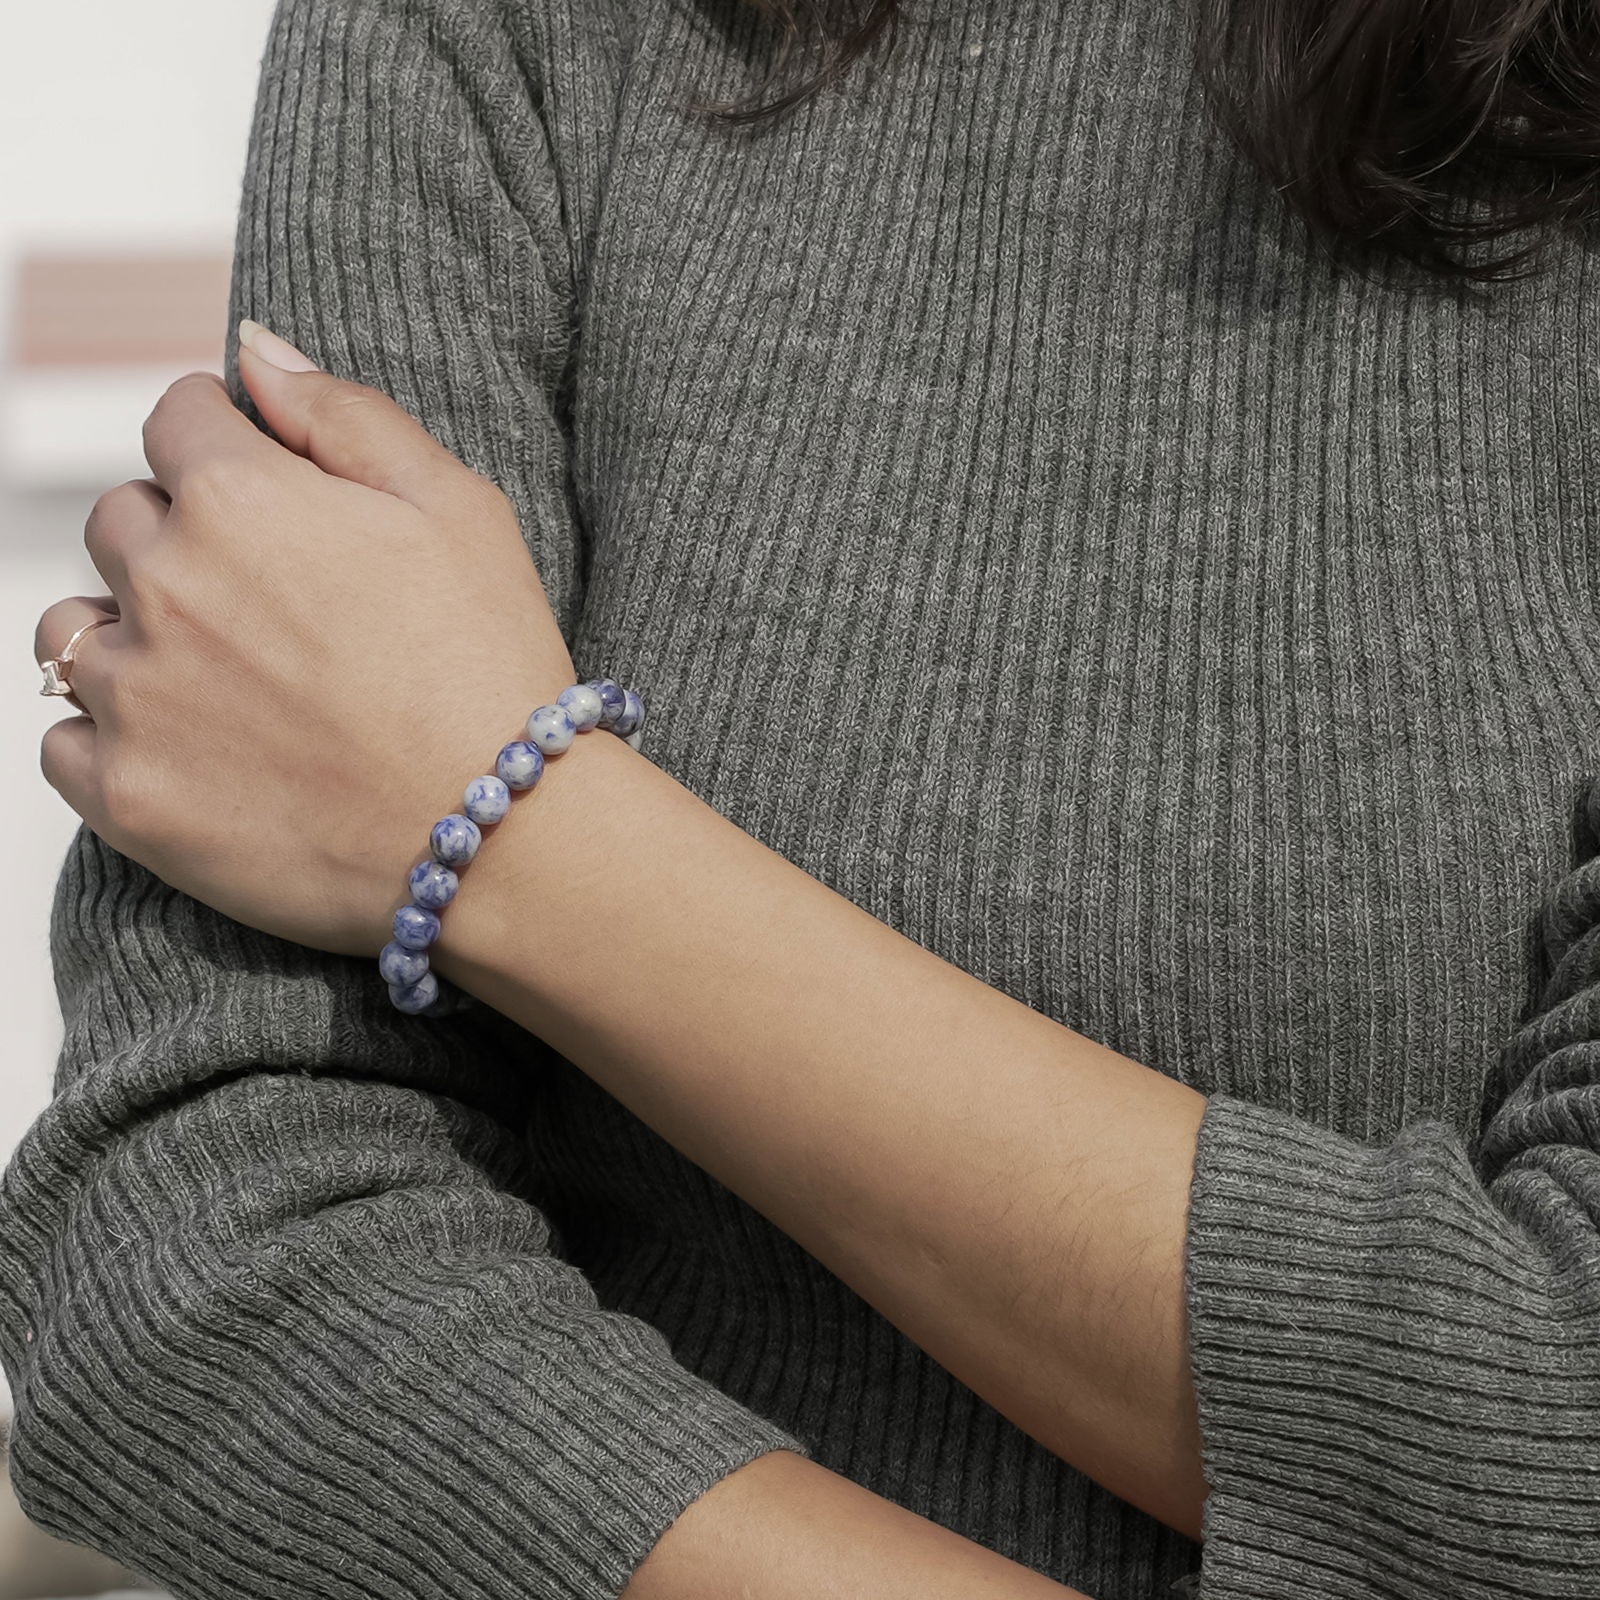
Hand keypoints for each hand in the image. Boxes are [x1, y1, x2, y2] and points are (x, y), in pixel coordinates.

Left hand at [34, 321, 577, 956]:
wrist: (504, 837)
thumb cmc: (494, 668)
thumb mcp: (459, 508)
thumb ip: (344, 414)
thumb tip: (253, 349)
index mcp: (240, 496)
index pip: (176, 418)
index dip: (227, 446)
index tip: (268, 494)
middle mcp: (165, 583)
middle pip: (121, 522)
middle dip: (180, 541)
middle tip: (270, 608)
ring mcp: (136, 696)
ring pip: (73, 630)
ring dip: (128, 635)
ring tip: (219, 683)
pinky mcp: (127, 798)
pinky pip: (61, 743)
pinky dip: (107, 737)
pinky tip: (188, 749)